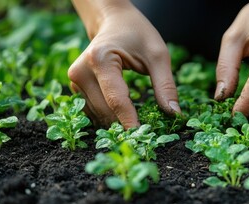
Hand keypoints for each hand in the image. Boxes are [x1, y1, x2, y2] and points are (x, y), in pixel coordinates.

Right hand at [69, 0, 179, 127]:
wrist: (113, 21)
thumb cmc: (137, 34)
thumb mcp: (157, 55)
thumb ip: (165, 86)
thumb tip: (174, 115)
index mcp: (100, 59)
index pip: (116, 100)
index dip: (130, 121)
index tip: (143, 137)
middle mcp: (81, 71)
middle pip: (105, 111)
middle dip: (125, 124)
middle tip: (147, 132)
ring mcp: (74, 80)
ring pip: (98, 114)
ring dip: (117, 122)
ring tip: (137, 122)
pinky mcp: (75, 87)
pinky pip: (93, 110)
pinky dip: (109, 116)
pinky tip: (124, 114)